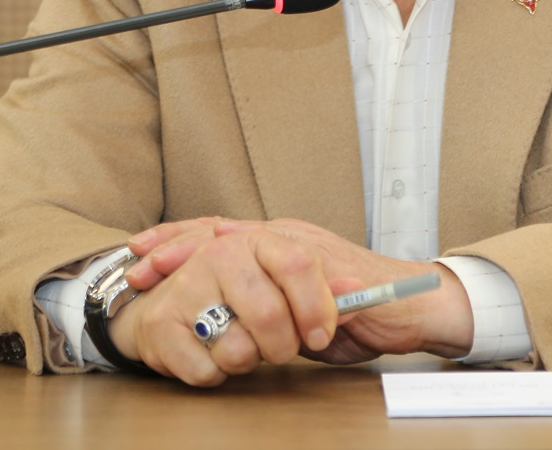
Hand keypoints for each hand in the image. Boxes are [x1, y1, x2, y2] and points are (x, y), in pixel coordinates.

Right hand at [105, 219, 336, 386]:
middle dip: (282, 345)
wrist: (168, 302)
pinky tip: (213, 355)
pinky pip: (206, 369)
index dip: (316, 306)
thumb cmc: (241, 295)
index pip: (297, 264)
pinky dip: (217, 374)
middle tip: (281, 350)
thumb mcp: (291, 285)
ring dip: (248, 361)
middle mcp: (219, 254)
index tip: (321, 333)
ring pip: (238, 348)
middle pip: (269, 313)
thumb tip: (357, 290)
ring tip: (242, 346)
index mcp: (257, 239)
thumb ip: (328, 288)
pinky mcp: (161, 323)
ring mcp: (186, 286)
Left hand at [125, 217, 472, 367]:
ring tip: (168, 272)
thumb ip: (265, 305)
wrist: (414, 304)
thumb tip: (226, 319)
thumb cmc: (359, 309)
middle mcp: (287, 238)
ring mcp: (306, 248)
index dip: (177, 243)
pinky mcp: (327, 266)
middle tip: (138, 263)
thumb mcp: (298, 310)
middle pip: (219, 231)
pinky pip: (282, 267)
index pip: (218, 236)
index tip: (137, 255)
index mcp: (277, 245)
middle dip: (174, 246)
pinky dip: (250, 272)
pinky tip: (224, 270)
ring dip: (200, 256)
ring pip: (243, 242)